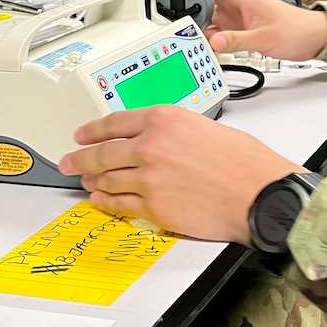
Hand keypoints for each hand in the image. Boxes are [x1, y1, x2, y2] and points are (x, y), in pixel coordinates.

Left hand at [61, 106, 303, 243]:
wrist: (257, 193)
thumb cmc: (244, 161)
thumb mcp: (206, 126)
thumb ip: (175, 130)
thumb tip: (161, 138)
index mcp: (164, 119)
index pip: (116, 122)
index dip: (93, 129)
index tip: (82, 133)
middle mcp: (151, 146)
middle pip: (103, 152)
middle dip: (81, 157)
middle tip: (69, 159)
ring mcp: (149, 179)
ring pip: (108, 178)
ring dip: (93, 179)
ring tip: (84, 179)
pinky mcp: (153, 207)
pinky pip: (120, 204)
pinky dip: (107, 201)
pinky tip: (101, 198)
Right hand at [165, 0, 326, 59]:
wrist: (313, 38)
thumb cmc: (296, 29)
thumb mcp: (265, 38)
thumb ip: (238, 40)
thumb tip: (214, 41)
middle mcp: (237, 1)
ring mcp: (238, 14)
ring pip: (208, 11)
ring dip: (194, 17)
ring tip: (179, 25)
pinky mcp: (241, 27)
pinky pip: (216, 27)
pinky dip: (206, 33)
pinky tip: (202, 41)